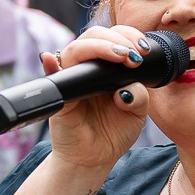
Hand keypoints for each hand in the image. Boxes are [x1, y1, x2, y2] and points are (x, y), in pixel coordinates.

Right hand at [42, 23, 153, 173]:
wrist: (95, 159)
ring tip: (120, 56)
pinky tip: (51, 59)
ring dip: (99, 47)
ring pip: (75, 50)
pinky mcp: (60, 95)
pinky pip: (52, 76)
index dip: (128, 36)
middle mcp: (87, 69)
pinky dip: (50, 65)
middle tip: (134, 55)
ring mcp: (72, 79)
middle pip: (93, 36)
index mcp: (106, 68)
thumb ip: (139, 95)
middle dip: (117, 39)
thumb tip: (126, 86)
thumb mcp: (137, 112)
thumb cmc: (113, 133)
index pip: (113, 37)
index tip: (144, 50)